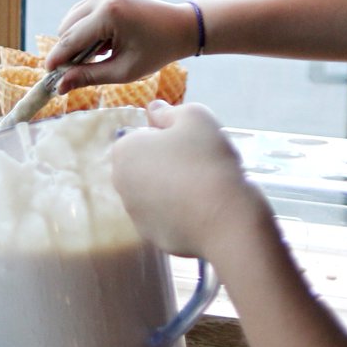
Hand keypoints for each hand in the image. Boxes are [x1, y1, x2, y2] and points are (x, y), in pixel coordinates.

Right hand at [45, 0, 197, 91]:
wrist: (180, 27)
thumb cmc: (157, 51)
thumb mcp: (123, 70)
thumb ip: (89, 76)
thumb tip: (60, 85)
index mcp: (108, 14)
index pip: (70, 39)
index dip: (57, 60)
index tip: (48, 78)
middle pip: (66, 29)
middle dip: (66, 51)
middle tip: (75, 73)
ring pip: (70, 20)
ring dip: (74, 41)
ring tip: (94, 59)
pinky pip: (81, 14)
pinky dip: (83, 31)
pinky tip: (100, 46)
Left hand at [111, 101, 265, 258]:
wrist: (226, 218)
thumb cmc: (207, 159)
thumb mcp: (195, 117)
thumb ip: (169, 111)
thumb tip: (153, 109)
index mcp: (124, 152)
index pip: (143, 136)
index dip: (169, 137)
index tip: (191, 145)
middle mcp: (121, 184)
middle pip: (146, 166)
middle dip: (167, 164)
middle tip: (199, 165)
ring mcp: (135, 214)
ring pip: (155, 193)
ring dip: (172, 189)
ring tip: (203, 190)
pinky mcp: (153, 237)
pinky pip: (166, 218)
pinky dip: (179, 214)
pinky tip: (201, 212)